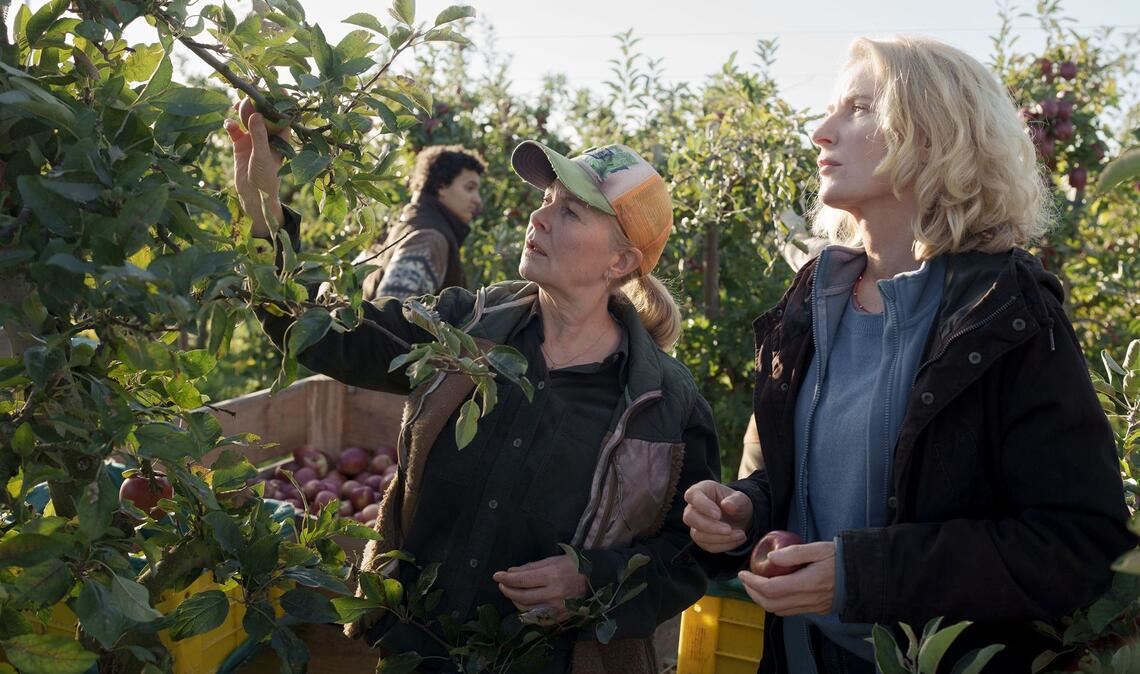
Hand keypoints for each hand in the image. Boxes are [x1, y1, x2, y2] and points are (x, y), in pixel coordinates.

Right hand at [223, 100, 286, 235]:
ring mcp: (254, 140)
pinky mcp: (241, 146)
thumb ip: (259, 135)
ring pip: (248, 118)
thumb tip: (256, 114)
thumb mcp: (263, 156)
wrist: (254, 197)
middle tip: (247, 92)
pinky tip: (228, 124)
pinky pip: (235, 130)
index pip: (282, 114)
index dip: (278, 100)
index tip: (272, 85)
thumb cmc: (266, 179)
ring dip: (242, 110)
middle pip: (263, 113)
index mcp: (281, 138)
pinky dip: (231, 125)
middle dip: (256, 102)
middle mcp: (268, 137)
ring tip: (236, 105)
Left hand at [493, 554, 587, 619]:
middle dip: (508, 590)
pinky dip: (527, 612)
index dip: (507, 578)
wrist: (595, 580)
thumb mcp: (552, 561)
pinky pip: (537, 618)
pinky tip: (523, 604)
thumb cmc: (573, 566)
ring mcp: (557, 609)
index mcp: (552, 576)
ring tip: (511, 592)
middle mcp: (554, 594)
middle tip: (501, 584)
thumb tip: (511, 571)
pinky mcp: (559, 618)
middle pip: (522, 596)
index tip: (496, 575)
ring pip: (527, 609)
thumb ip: (531, 567)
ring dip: (515, 601)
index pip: (522, 580)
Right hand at [683, 480, 752, 551]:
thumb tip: (727, 506)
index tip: (718, 514)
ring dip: (720, 538)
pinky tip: (738, 539)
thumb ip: (736, 500)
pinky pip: (707, 546)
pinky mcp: (700, 539)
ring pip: (698, 535)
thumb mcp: (742, 499)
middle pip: (690, 518)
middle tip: (729, 529)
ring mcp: (695, 524)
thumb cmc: (738, 504)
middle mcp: (693, 507)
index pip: (692, 496)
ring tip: (740, 534)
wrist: (742, 518)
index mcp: (701, 490)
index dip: (703, 506)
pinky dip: (724, 545)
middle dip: (710, 526)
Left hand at [737, 541, 835, 615]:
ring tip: (755, 586)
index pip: (771, 589)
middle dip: (753, 594)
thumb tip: (771, 558)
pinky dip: (776, 604)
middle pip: (771, 604)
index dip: (753, 584)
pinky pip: (790, 611)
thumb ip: (794, 553)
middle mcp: (808, 599)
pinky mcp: (817, 609)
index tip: (742, 573)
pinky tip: (774, 591)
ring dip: (763, 600)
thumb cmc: (840, 557)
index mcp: (807, 583)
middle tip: (745, 580)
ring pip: (780, 611)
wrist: (864, 574)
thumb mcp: (818, 548)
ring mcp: (812, 607)